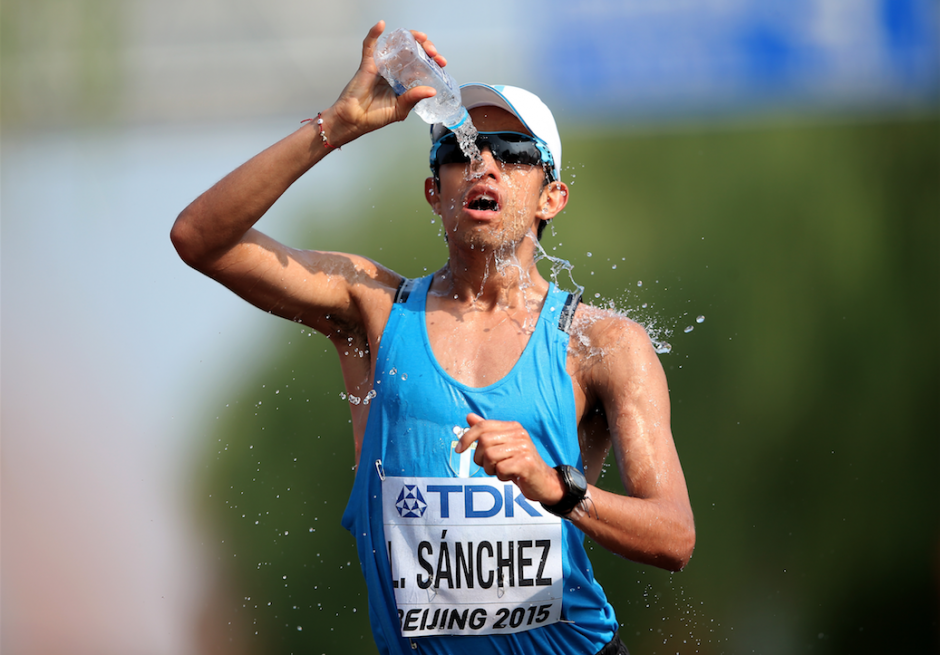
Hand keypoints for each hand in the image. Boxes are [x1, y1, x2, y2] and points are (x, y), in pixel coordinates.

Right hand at [325, 21, 447, 146]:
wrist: (354, 120)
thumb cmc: (374, 117)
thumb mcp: (400, 109)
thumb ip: (414, 98)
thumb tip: (431, 90)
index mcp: (404, 81)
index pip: (422, 65)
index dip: (433, 61)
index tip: (441, 62)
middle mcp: (394, 70)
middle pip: (412, 51)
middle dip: (426, 48)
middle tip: (433, 53)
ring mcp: (382, 65)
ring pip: (396, 44)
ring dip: (409, 37)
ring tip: (420, 38)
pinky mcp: (368, 63)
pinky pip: (370, 45)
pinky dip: (374, 33)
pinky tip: (381, 26)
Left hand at [455, 413, 564, 504]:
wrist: (544, 482)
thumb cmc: (521, 464)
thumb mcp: (503, 445)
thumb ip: (487, 431)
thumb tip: (469, 417)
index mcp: (512, 427)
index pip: (482, 426)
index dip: (467, 437)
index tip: (459, 449)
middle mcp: (519, 434)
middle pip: (483, 442)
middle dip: (480, 458)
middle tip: (490, 466)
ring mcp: (524, 448)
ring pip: (490, 456)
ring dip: (490, 469)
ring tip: (501, 471)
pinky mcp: (526, 463)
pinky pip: (500, 469)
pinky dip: (500, 476)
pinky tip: (510, 476)